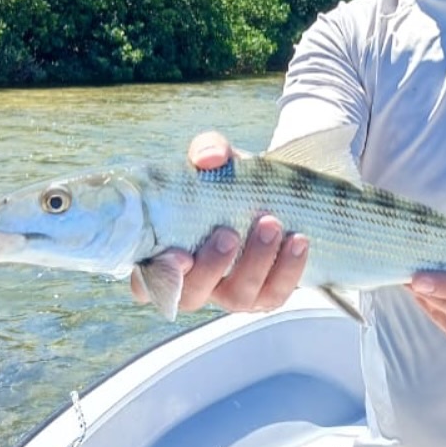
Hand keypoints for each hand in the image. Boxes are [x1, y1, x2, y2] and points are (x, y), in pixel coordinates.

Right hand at [130, 131, 308, 313]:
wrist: (271, 191)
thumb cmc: (230, 180)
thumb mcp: (218, 158)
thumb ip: (207, 149)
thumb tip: (209, 158)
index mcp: (168, 251)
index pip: (148, 282)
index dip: (160, 276)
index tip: (180, 255)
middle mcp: (194, 280)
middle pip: (192, 294)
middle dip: (212, 266)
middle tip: (229, 232)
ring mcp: (228, 292)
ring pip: (237, 298)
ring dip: (256, 263)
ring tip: (271, 224)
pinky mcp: (263, 296)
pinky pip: (273, 297)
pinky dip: (288, 270)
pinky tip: (298, 241)